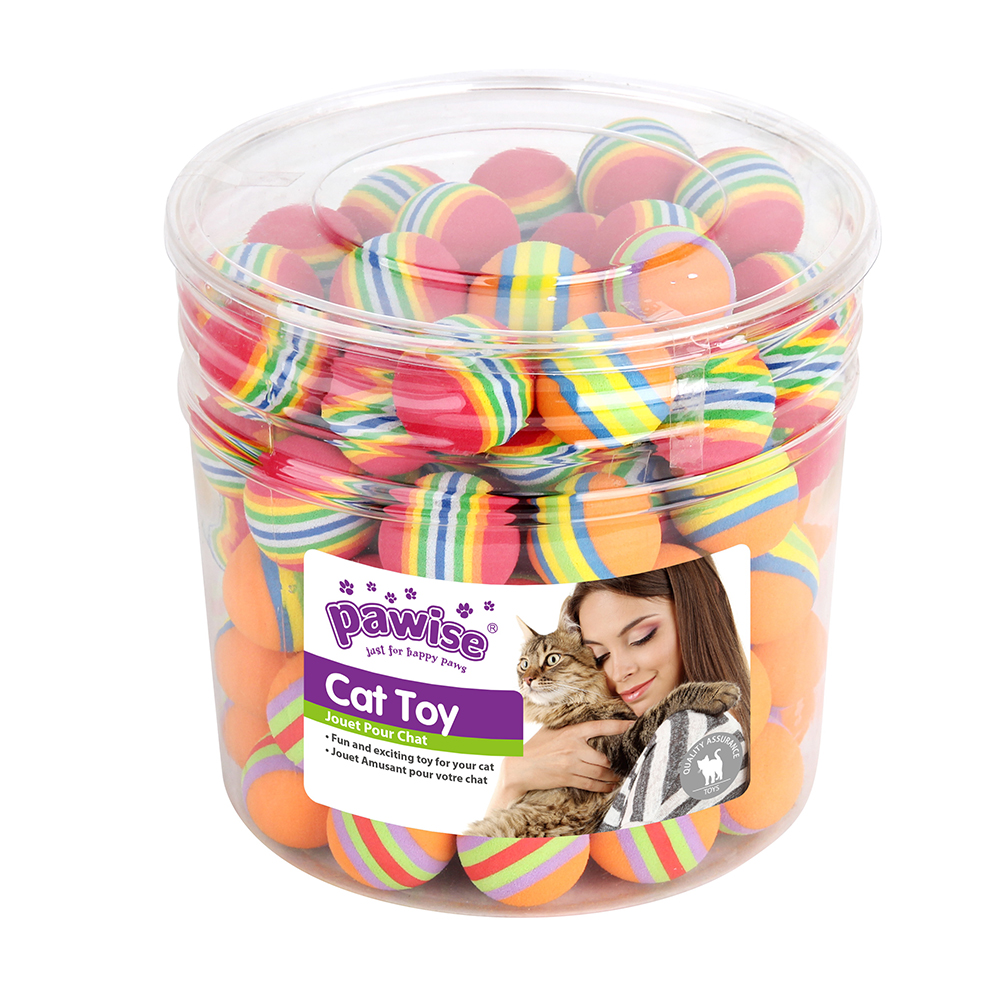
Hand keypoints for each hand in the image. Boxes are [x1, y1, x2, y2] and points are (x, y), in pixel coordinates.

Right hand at [487, 719, 633, 811]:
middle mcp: (574, 748)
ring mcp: (571, 765)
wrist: (519, 766)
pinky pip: (592, 784)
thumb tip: (584, 719)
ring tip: (618, 776)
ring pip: (600, 772)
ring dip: (611, 776)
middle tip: (622, 761)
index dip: (618, 725)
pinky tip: (610, 786)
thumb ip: (568, 726)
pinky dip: (603, 786)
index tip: (632, 723)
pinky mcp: (568, 779)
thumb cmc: (535, 746)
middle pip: (603, 757)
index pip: (600, 726)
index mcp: (571, 732)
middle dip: (613, 762)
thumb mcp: (551, 730)